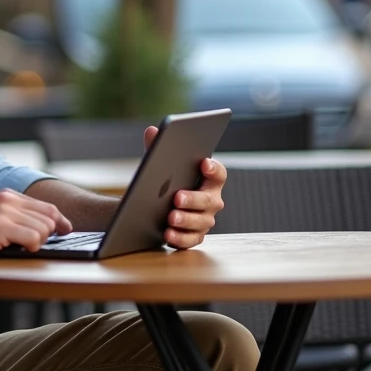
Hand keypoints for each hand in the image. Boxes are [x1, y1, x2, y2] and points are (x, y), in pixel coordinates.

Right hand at [0, 189, 72, 258]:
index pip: (46, 206)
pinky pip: (33, 237)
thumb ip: (9, 216)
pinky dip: (32, 246)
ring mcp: (3, 212)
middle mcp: (7, 200)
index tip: (65, 231)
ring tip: (22, 247)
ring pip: (44, 228)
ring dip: (39, 242)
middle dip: (50, 234)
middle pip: (50, 217)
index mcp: (6, 196)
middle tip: (36, 246)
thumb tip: (38, 229)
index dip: (60, 220)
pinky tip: (19, 249)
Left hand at [143, 126, 225, 249]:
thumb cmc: (163, 181)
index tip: (204, 162)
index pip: (219, 174)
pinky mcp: (194, 236)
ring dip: (186, 220)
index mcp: (208, 181)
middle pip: (208, 200)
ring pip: (201, 221)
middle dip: (193, 199)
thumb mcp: (158, 164)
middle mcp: (211, 201)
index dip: (214, 169)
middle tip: (177, 197)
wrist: (154, 207)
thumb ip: (157, 147)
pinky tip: (167, 234)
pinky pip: (191, 240)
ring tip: (170, 217)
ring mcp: (204, 220)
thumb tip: (152, 130)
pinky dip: (180, 238)